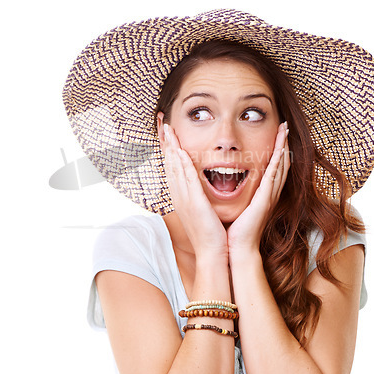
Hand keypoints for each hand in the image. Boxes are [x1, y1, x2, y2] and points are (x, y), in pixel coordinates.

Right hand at [161, 122, 227, 258]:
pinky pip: (186, 179)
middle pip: (168, 162)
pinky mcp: (193, 202)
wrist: (211, 252)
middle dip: (165, 141)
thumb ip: (198, 194)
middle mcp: (179, 194)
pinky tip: (179, 151)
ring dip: (170, 147)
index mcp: (181, 195)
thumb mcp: (201, 209)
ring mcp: (184, 198)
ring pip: (174, 167)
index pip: (171, 165)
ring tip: (167, 129)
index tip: (167, 131)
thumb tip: (199, 184)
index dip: (168, 147)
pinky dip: (181, 165)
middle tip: (162, 122)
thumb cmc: (209, 232)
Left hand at [227, 121, 289, 257]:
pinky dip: (278, 161)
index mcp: (261, 194)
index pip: (271, 167)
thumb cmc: (234, 230)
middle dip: (283, 143)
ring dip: (283, 147)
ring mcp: (269, 196)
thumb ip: (237, 195)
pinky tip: (281, 150)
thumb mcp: (237, 207)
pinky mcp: (265, 200)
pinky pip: (273, 176)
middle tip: (285, 126)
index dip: (275, 150)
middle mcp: (269, 193)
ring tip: (285, 131)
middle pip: (280, 163)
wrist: (237, 248)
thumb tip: (225, 183)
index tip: (276, 134)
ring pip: (279, 166)